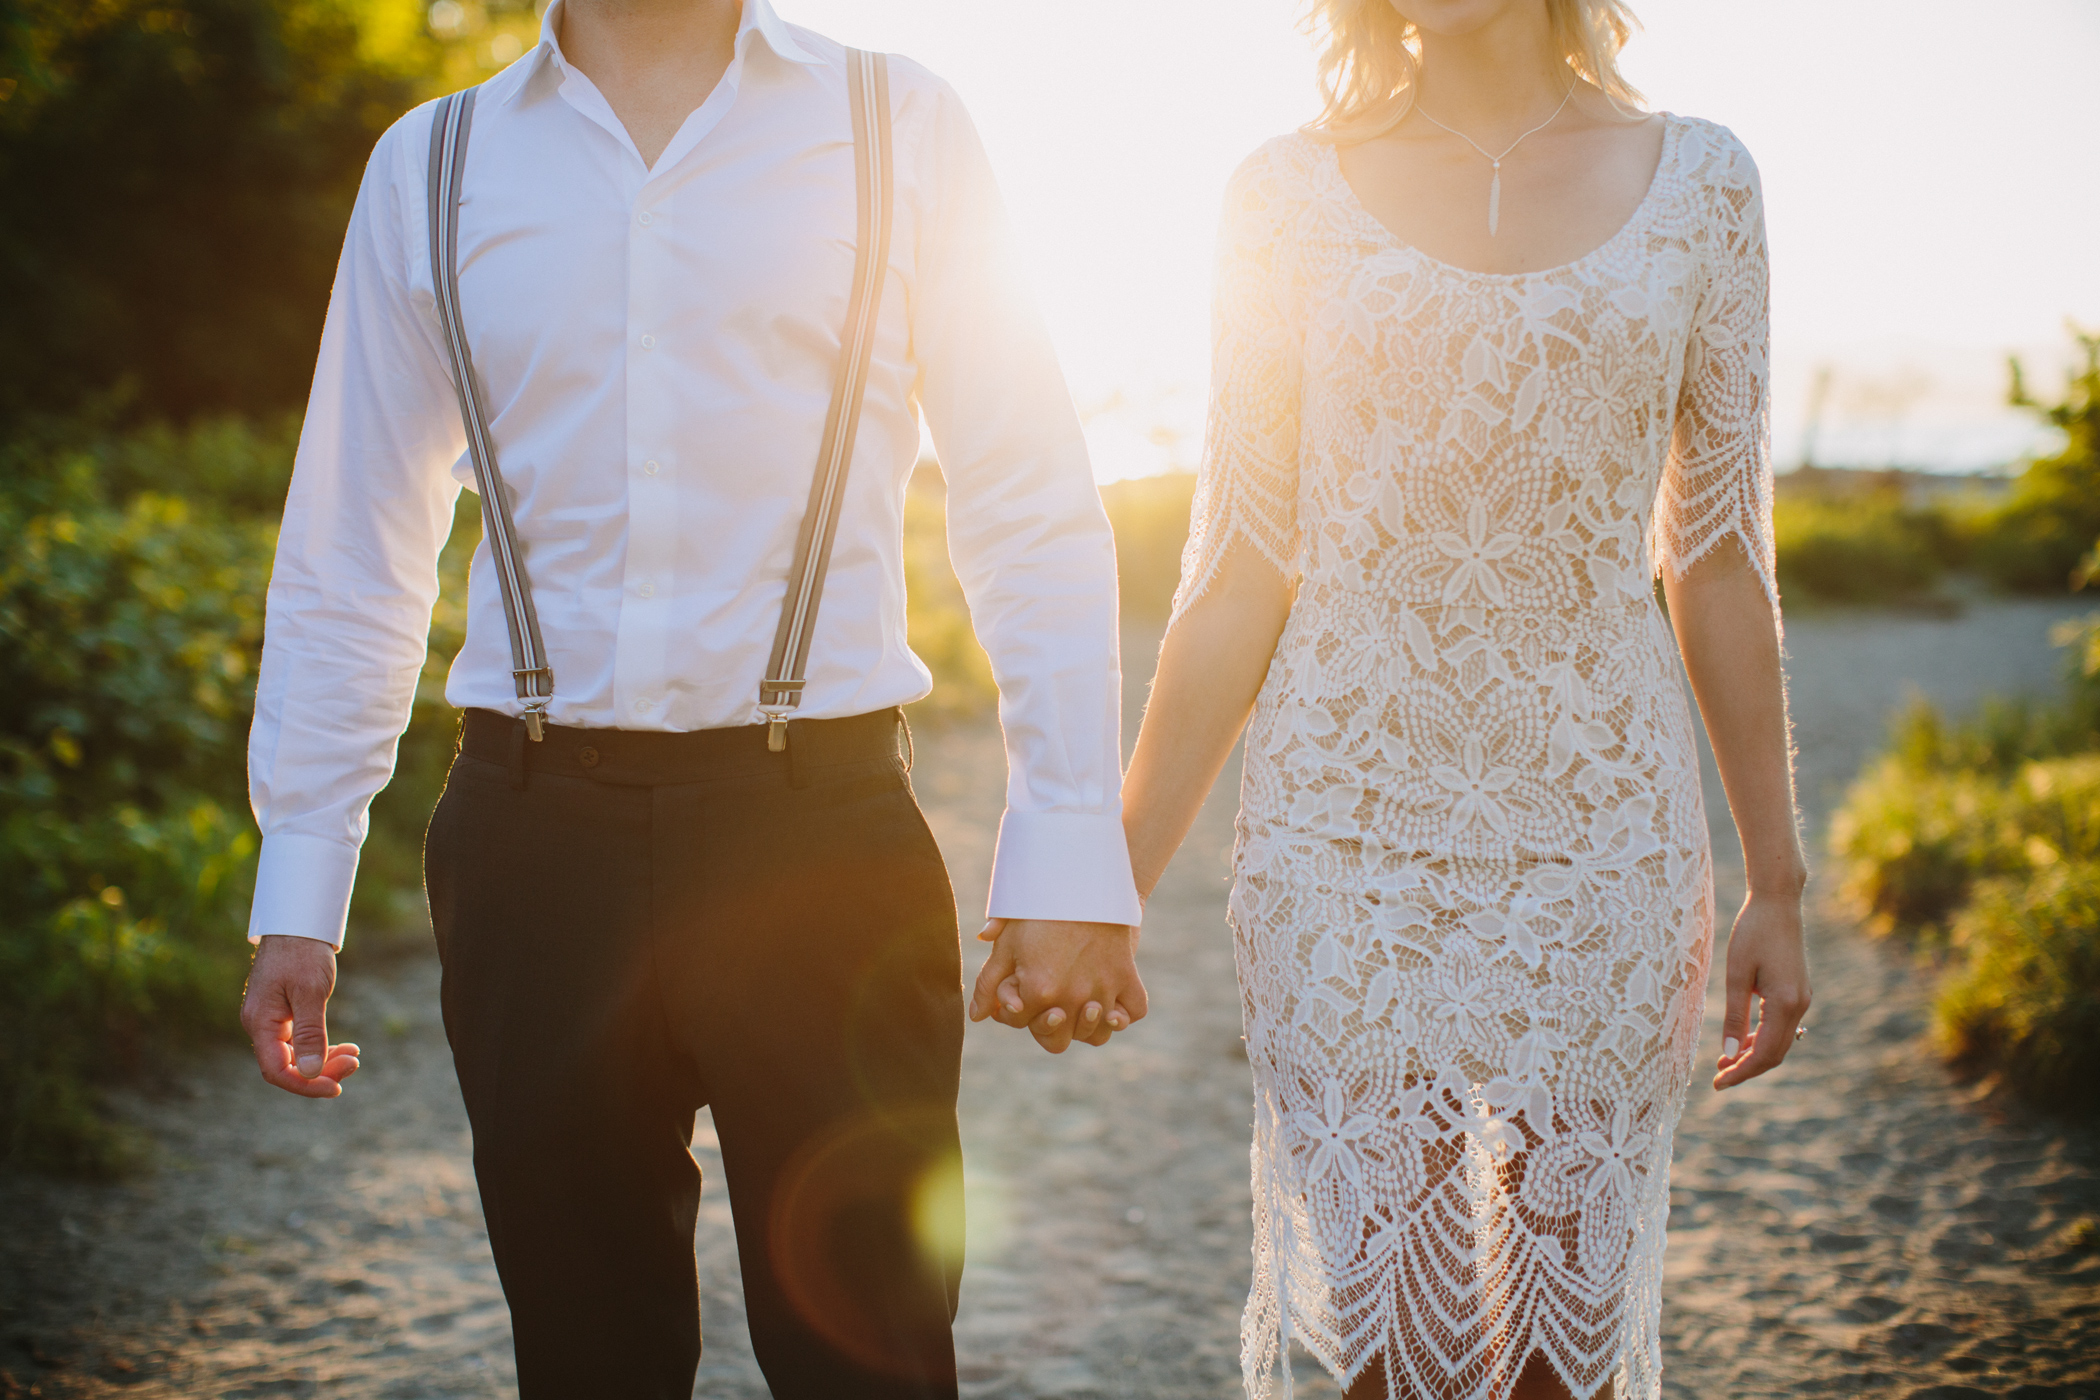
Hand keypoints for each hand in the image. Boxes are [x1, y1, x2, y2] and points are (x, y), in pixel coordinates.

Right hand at [241, 935, 361, 1097]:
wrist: (298, 924)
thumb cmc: (302, 953)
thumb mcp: (310, 992)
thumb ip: (309, 1033)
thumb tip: (311, 1073)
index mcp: (260, 1023)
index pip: (277, 1071)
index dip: (306, 1085)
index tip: (337, 1087)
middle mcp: (260, 1026)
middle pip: (288, 1066)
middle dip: (322, 1071)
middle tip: (355, 1062)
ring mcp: (271, 1021)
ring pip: (296, 1056)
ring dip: (325, 1060)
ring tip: (354, 1055)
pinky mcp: (283, 1015)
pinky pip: (300, 1042)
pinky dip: (322, 1047)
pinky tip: (345, 1047)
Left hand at [967, 918, 1146, 1053]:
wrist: (1084, 881)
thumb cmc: (1040, 911)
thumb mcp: (1007, 942)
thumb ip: (988, 983)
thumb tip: (977, 1016)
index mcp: (1038, 991)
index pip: (1019, 1023)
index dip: (1013, 1009)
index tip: (1018, 990)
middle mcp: (1072, 998)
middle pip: (1057, 1042)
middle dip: (1047, 1027)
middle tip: (1049, 1005)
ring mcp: (1103, 990)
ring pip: (1097, 1035)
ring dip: (1086, 1027)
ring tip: (1079, 1008)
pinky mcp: (1127, 978)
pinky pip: (1133, 1012)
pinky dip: (1124, 1013)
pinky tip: (1111, 1004)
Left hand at [1713, 891, 1810, 1089]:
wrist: (1777, 903)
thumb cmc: (1752, 932)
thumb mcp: (1736, 974)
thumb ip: (1734, 1015)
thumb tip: (1729, 1053)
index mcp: (1785, 1003)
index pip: (1765, 1053)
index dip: (1742, 1073)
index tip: (1718, 1085)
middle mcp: (1799, 1005)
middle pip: (1776, 1053)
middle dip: (1747, 1069)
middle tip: (1718, 1079)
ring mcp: (1802, 999)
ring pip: (1779, 1041)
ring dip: (1754, 1054)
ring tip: (1725, 1062)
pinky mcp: (1797, 991)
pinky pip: (1781, 1026)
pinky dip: (1762, 1038)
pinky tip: (1742, 1040)